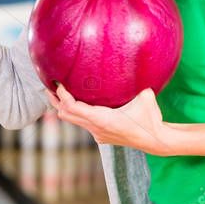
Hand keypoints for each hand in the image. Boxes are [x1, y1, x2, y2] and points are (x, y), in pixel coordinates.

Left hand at [47, 84, 168, 154]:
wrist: (156, 141)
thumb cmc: (151, 118)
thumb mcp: (145, 97)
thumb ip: (138, 81)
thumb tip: (137, 62)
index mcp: (102, 119)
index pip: (73, 108)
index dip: (62, 96)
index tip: (57, 84)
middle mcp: (96, 129)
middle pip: (66, 115)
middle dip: (56, 101)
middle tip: (48, 86)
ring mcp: (97, 134)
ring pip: (73, 121)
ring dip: (65, 107)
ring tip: (58, 93)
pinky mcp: (101, 136)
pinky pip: (83, 123)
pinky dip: (77, 113)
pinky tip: (79, 103)